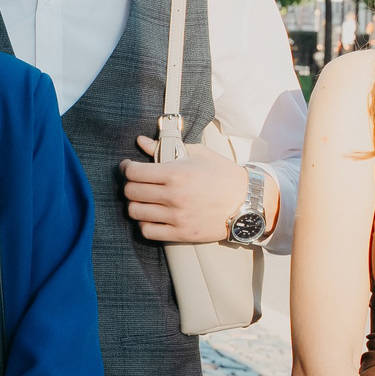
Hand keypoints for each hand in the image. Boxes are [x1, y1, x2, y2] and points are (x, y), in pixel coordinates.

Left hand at [122, 136, 251, 243]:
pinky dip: (144, 224)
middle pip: (131, 192)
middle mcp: (173, 196)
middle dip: (129, 185)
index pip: (134, 172)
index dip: (126, 168)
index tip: (128, 167)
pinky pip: (147, 231)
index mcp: (176, 173)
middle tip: (136, 183)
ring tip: (143, 200)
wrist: (248, 201)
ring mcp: (176, 217)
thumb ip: (166, 147)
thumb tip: (141, 141)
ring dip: (135, 204)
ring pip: (135, 212)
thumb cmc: (223, 174)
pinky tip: (151, 217)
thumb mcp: (197, 154)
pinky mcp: (181, 233)